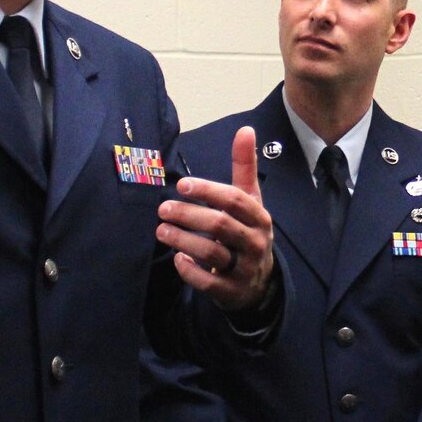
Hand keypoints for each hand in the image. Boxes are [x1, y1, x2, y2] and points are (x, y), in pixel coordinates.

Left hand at [157, 126, 276, 311]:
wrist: (260, 283)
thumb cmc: (248, 232)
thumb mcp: (250, 201)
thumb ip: (245, 167)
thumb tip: (245, 130)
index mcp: (259, 217)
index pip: (234, 200)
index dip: (207, 191)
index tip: (182, 185)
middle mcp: (255, 242)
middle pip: (220, 225)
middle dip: (189, 215)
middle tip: (163, 209)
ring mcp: (244, 268)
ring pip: (212, 252)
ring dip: (183, 240)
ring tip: (161, 230)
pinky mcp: (231, 291)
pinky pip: (208, 281)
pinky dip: (190, 270)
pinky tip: (178, 258)